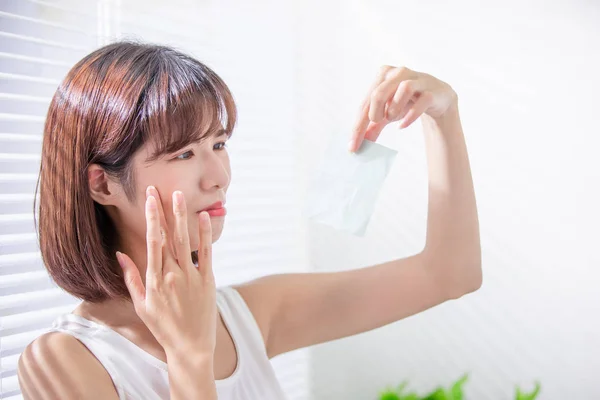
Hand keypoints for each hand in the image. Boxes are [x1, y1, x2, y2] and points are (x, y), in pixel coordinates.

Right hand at [116, 186, 216, 356]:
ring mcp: (191, 277)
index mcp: (154, 279)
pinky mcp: (208, 280)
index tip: (149, 200)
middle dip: (163, 210)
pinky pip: (206, 253)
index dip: (151, 218)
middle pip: (167, 236)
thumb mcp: (141, 305)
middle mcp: (172, 274)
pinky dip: (205, 234)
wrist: (190, 346)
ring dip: (182, 216)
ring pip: (185, 240)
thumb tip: (119, 254)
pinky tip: (204, 217)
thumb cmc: (163, 327)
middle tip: (160, 189)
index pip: (151, 241)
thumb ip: (131, 278)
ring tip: (179, 195)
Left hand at [349, 65, 457, 151]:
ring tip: (393, 118)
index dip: (357, 127)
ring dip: (394, 110)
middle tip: (378, 122)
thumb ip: (372, 126)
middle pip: (379, 94)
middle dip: (374, 114)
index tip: (353, 147)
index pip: (365, 104)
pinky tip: (402, 125)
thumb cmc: (406, 103)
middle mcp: (398, 73)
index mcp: (383, 76)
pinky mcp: (431, 91)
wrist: (436, 98)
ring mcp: (417, 80)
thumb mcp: (386, 114)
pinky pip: (421, 101)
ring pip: (403, 90)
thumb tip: (357, 144)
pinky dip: (410, 116)